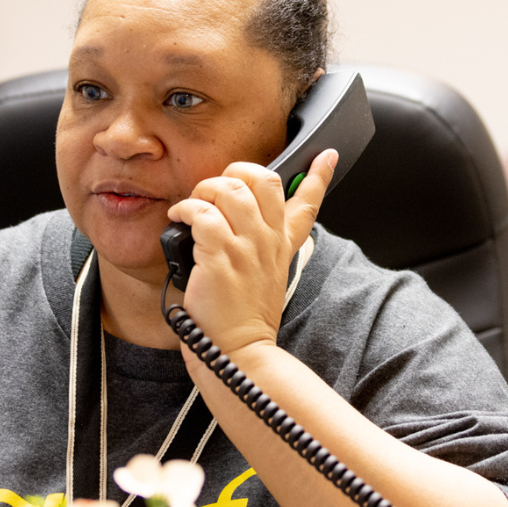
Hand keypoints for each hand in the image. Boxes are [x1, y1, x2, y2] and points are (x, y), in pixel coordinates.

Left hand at [165, 150, 336, 359]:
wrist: (237, 352)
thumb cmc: (243, 317)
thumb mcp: (267, 277)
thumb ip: (262, 247)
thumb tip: (238, 219)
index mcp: (282, 245)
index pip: (309, 202)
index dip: (319, 175)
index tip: (328, 155)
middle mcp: (269, 241)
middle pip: (264, 179)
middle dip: (236, 172)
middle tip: (217, 188)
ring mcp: (247, 247)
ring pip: (229, 189)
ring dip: (205, 189)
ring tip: (193, 205)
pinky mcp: (221, 256)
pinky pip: (202, 213)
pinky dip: (186, 209)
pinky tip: (180, 218)